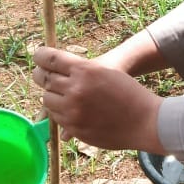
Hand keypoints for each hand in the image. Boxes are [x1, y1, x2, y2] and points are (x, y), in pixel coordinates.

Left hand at [32, 46, 163, 152]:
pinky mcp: (75, 127)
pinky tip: (72, 109)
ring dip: (51, 96)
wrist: (145, 120)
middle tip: (43, 74)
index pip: (50, 58)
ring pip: (46, 100)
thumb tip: (49, 69)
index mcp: (85, 70)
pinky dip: (60, 113)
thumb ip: (78, 70)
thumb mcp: (104, 72)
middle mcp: (76, 89)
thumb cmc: (127, 91)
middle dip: (41, 76)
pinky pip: (56, 118)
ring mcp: (74, 110)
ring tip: (62, 95)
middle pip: (43, 79)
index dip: (40, 56)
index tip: (39, 55)